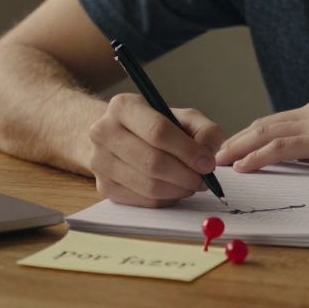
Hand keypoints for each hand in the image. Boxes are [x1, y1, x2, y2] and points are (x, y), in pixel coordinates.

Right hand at [87, 93, 226, 206]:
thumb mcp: (181, 117)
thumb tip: (209, 153)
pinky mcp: (104, 187)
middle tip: (204, 179)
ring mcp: (99, 162)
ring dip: (178, 189)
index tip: (208, 163)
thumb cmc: (153, 126)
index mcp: (123, 106)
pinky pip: (143, 200)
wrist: (115, 136)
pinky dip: (166, 198)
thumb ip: (203, 130)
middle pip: (152, 162)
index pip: (158, 131)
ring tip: (192, 183)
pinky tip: (174, 189)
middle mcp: (103, 132)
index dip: (188, 151)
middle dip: (185, 174)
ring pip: (149, 185)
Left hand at [215, 95, 308, 173]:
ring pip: (266, 133)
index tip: (235, 146)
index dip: (252, 134)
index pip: (277, 121)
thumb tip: (308, 157)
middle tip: (216, 154)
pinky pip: (281, 148)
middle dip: (237, 139)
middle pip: (265, 124)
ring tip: (219, 161)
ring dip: (239, 147)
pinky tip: (243, 166)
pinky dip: (258, 156)